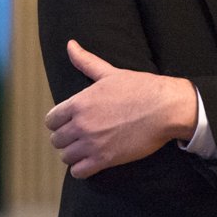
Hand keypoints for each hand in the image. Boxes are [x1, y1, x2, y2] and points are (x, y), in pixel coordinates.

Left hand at [45, 40, 196, 178]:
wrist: (165, 107)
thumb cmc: (140, 88)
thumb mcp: (110, 73)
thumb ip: (86, 61)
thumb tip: (70, 45)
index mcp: (79, 102)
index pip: (51, 120)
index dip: (59, 122)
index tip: (70, 123)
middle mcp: (81, 124)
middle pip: (56, 140)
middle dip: (67, 138)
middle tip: (80, 136)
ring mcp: (92, 143)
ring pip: (66, 157)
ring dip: (74, 154)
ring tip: (86, 149)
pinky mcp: (105, 159)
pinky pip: (79, 172)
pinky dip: (82, 169)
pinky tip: (91, 162)